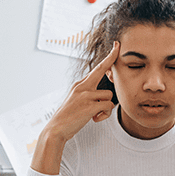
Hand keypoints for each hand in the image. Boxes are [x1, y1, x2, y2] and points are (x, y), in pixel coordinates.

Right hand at [30, 43, 119, 175]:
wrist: (56, 129)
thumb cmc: (68, 117)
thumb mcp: (76, 101)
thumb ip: (88, 95)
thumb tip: (104, 97)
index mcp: (79, 84)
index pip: (96, 68)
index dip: (108, 58)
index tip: (116, 46)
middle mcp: (82, 86)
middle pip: (102, 69)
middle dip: (111, 58)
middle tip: (118, 46)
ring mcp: (85, 95)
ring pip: (109, 95)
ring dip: (106, 107)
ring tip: (95, 114)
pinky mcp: (89, 106)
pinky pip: (108, 106)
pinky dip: (104, 115)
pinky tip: (94, 119)